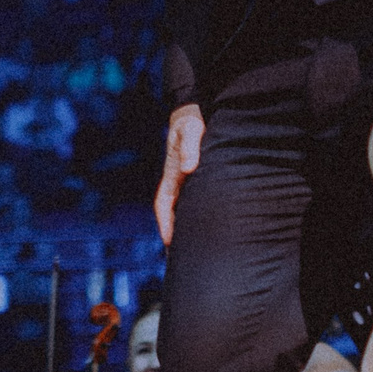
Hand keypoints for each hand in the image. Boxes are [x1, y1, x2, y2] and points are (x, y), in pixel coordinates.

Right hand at [154, 103, 204, 245]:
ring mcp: (185, 179)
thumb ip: (190, 147)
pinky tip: (208, 227)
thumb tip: (189, 169)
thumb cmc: (193, 120)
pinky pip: (192, 201)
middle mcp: (177, 179)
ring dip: (184, 227)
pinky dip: (195, 216)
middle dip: (173, 234)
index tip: (169, 242)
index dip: (165, 223)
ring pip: (182, 208)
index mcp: (172, 172)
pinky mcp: (195, 177)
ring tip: (194, 251)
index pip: (164, 203)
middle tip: (179, 259)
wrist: (194, 111)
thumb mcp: (191, 129)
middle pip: (172, 212)